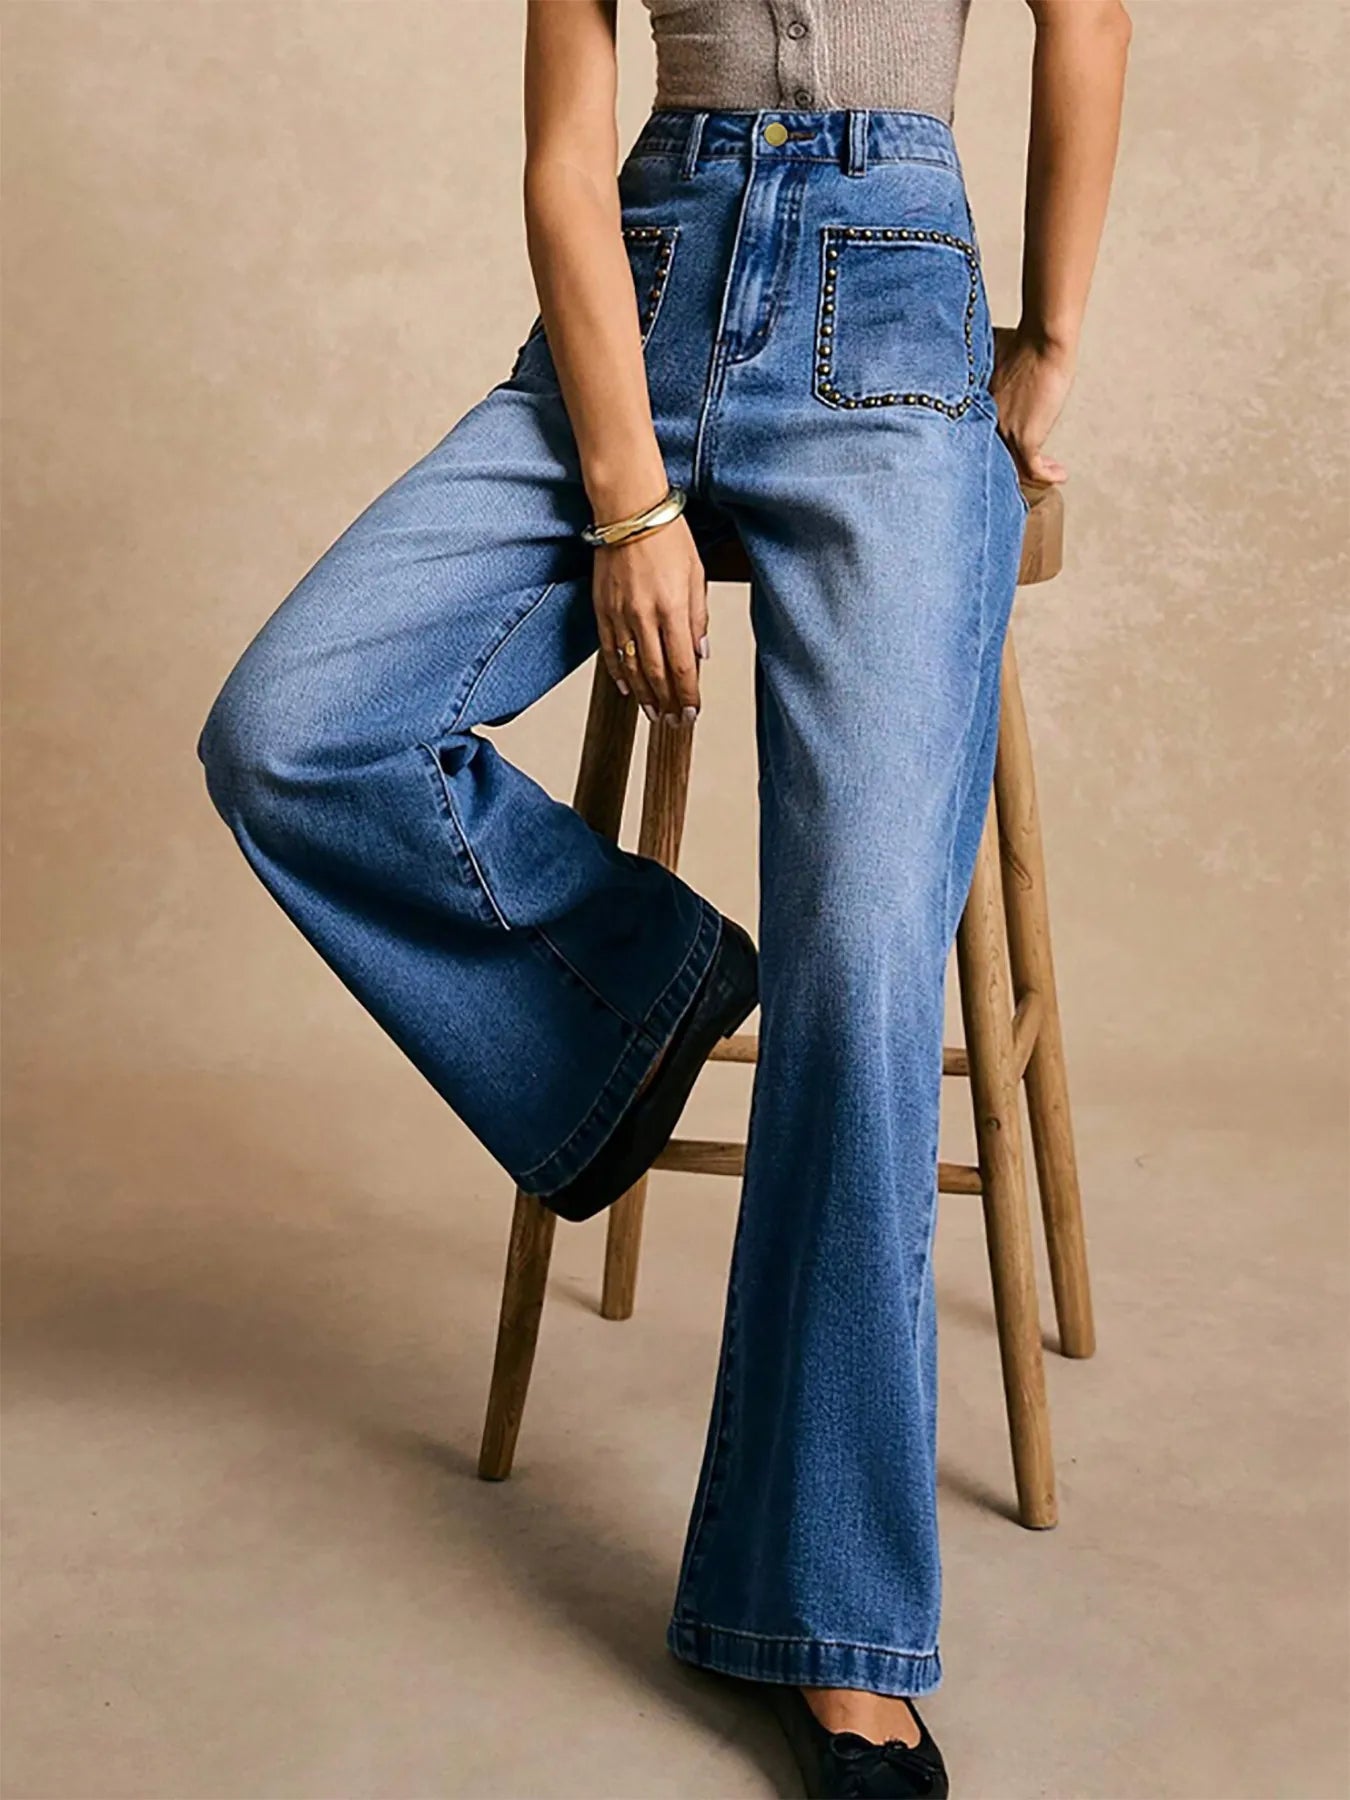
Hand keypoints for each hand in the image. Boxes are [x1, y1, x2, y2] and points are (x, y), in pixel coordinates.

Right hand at [593, 512, 708, 723]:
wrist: (629, 511)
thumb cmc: (667, 535)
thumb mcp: (696, 574)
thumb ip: (698, 617)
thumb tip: (700, 653)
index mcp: (672, 608)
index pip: (682, 666)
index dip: (687, 695)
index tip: (691, 712)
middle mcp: (644, 616)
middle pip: (656, 673)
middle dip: (666, 702)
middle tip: (672, 722)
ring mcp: (620, 615)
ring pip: (631, 667)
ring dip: (643, 695)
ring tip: (652, 713)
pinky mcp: (602, 609)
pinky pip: (609, 649)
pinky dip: (618, 672)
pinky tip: (626, 687)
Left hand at [988, 324, 1075, 488]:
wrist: (1043, 340)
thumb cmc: (1023, 340)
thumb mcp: (993, 360)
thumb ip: (987, 375)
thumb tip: (989, 372)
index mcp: (975, 408)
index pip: (979, 439)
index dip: (995, 447)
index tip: (1012, 447)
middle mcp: (986, 424)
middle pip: (994, 457)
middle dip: (1013, 464)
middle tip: (1031, 469)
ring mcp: (1004, 432)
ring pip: (1013, 466)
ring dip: (1033, 472)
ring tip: (1050, 471)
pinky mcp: (1024, 439)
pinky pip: (1033, 469)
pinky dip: (1047, 475)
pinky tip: (1059, 475)